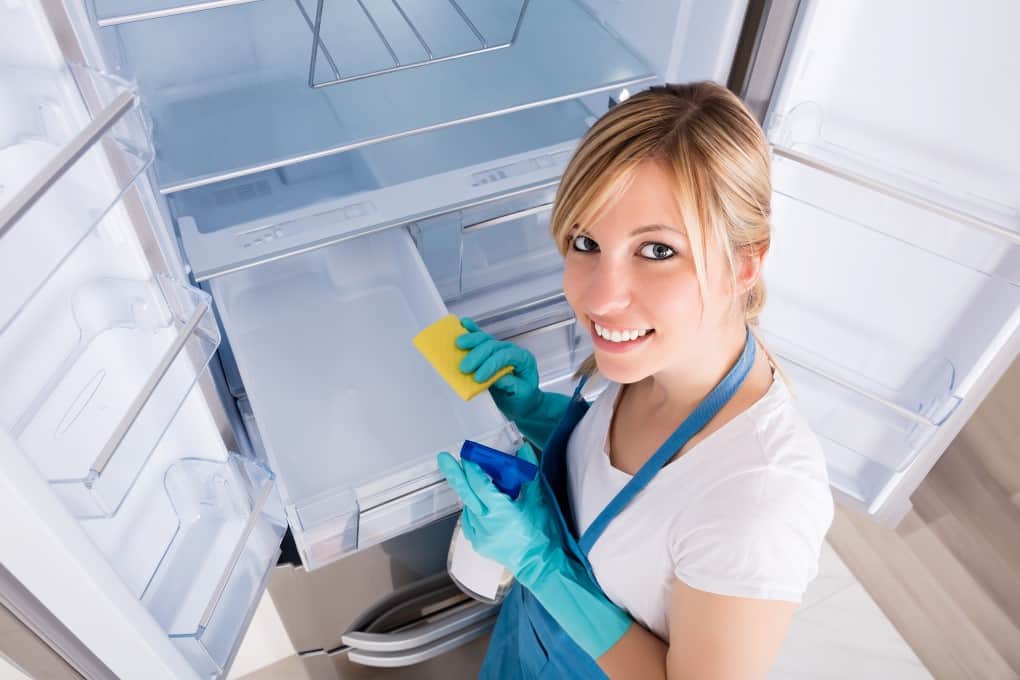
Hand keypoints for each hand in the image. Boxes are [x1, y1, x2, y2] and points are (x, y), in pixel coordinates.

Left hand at [437, 442, 631, 659]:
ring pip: (468, 508)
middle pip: (466, 494)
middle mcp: (486, 524)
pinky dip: (472, 511)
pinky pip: (469, 523)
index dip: (473, 469)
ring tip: (478, 485)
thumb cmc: (544, 534)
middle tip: (444, 459)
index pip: (481, 485)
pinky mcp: (478, 545)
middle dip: (455, 474)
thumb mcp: (539, 500)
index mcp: (501, 512)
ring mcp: (480, 536)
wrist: (543, 564)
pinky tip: (480, 506)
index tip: (469, 457)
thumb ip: (529, 473)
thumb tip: (524, 451)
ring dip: (470, 495)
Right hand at [456, 318, 540, 420]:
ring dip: (471, 340)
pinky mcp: (490, 351)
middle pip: (494, 345)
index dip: (491, 364)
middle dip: (477, 355)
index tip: (478, 378)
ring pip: (486, 339)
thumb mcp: (522, 394)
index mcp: (523, 359)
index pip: (506, 355)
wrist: (523, 400)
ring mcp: (500, 348)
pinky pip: (481, 338)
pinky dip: (472, 331)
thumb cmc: (523, 398)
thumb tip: (496, 377)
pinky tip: (463, 324)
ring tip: (458, 344)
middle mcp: (512, 350)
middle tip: (464, 368)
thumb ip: (512, 384)